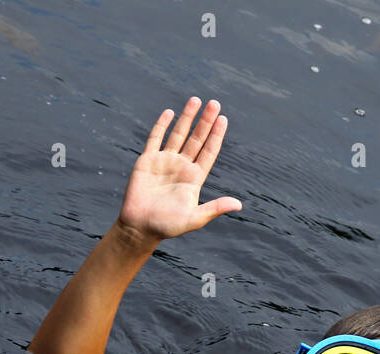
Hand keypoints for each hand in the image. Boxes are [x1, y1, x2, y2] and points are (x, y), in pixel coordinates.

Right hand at [116, 97, 241, 240]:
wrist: (140, 227)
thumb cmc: (167, 226)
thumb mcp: (194, 218)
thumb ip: (215, 208)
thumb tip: (239, 205)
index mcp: (194, 178)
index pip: (208, 152)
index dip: (216, 135)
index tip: (223, 119)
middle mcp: (181, 166)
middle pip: (197, 139)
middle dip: (205, 121)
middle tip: (214, 103)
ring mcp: (165, 161)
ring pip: (178, 134)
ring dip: (187, 117)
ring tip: (196, 100)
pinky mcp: (147, 160)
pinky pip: (155, 138)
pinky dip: (162, 125)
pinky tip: (170, 112)